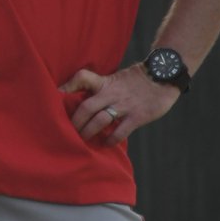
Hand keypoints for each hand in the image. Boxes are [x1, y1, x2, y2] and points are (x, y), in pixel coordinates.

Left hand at [60, 64, 180, 144]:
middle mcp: (112, 93)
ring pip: (100, 120)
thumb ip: (100, 87)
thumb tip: (81, 98)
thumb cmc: (136, 80)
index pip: (83, 77)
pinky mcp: (138, 116)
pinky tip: (106, 143)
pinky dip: (111, 139)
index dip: (68, 85)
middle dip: (75, 121)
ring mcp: (124, 105)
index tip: (56, 95)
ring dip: (89, 131)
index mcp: (105, 82)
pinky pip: (121, 130)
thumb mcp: (115, 78)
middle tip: (67, 131)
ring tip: (82, 139)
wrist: (162, 77)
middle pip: (87, 107)